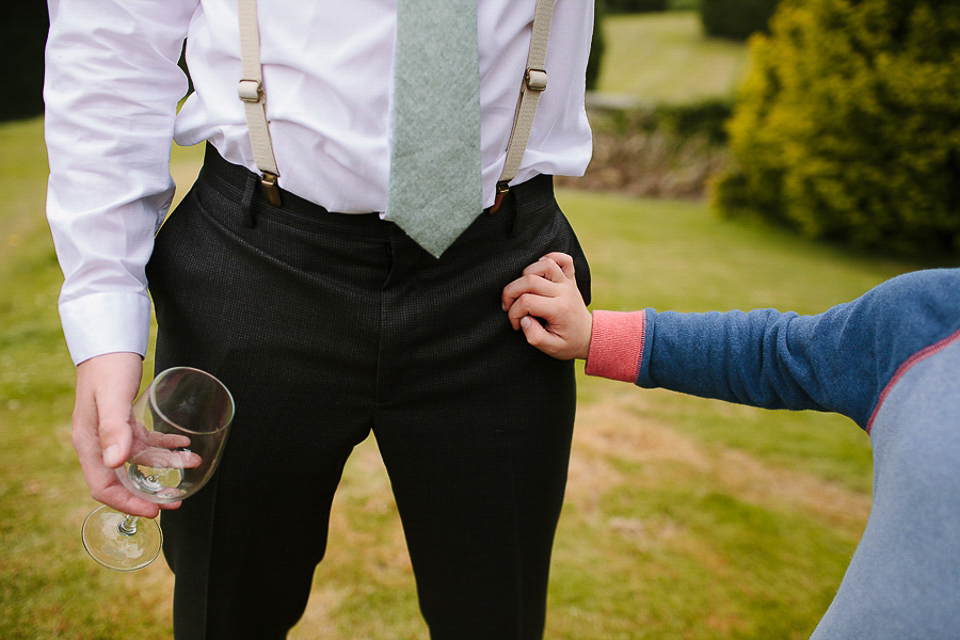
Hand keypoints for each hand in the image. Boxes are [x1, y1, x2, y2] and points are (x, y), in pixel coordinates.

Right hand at [72, 352, 178, 516]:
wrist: (108, 342)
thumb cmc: (108, 367)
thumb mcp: (111, 398)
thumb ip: (113, 429)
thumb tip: (117, 464)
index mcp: (89, 443)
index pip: (104, 487)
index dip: (128, 503)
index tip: (154, 512)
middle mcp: (98, 442)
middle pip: (121, 479)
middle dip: (147, 492)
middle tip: (174, 502)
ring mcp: (112, 432)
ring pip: (139, 459)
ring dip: (164, 464)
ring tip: (191, 463)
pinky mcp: (125, 420)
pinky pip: (145, 441)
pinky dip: (164, 445)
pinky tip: (183, 444)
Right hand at [502, 252, 592, 359]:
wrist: (588, 336)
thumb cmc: (568, 342)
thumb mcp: (551, 348)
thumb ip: (534, 337)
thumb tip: (523, 320)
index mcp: (559, 310)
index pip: (526, 301)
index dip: (514, 313)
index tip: (516, 324)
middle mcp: (564, 292)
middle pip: (529, 280)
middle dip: (510, 292)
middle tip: (508, 306)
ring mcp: (567, 283)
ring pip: (544, 264)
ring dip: (526, 273)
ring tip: (521, 289)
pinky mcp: (570, 278)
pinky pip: (563, 259)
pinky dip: (549, 258)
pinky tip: (539, 271)